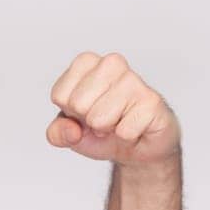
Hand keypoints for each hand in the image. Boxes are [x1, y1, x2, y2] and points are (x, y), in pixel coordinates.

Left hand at [46, 52, 180, 165]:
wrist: (137, 146)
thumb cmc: (102, 130)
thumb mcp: (69, 133)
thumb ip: (57, 133)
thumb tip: (72, 130)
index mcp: (86, 63)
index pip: (60, 95)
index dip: (69, 113)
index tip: (84, 111)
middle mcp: (111, 64)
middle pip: (78, 104)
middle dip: (88, 121)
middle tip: (104, 118)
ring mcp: (134, 80)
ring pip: (100, 118)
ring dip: (108, 129)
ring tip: (118, 121)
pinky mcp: (152, 100)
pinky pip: (124, 131)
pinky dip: (126, 137)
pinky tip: (134, 126)